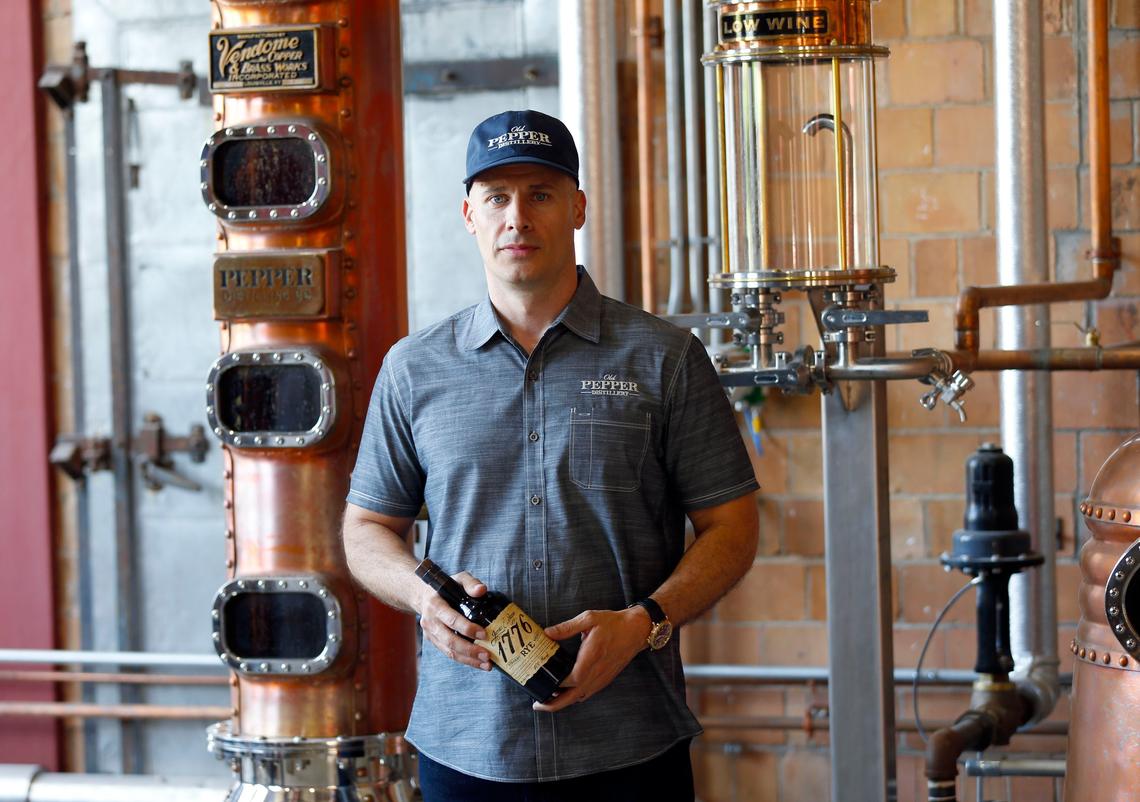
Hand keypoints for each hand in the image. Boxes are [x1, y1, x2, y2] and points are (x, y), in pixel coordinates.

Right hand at [416, 571, 492, 671]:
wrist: (422, 595)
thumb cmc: (445, 587)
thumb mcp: (458, 578)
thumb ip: (470, 583)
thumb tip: (482, 590)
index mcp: (435, 605)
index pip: (451, 620)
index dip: (467, 628)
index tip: (484, 634)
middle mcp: (430, 621)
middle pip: (449, 640)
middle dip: (469, 650)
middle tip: (487, 655)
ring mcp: (431, 634)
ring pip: (449, 651)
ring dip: (468, 660)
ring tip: (487, 664)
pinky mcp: (434, 641)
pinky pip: (449, 653)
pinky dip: (464, 660)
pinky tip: (478, 663)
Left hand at [531, 607, 650, 712]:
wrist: (637, 630)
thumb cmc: (614, 623)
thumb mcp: (589, 619)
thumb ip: (566, 627)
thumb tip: (547, 633)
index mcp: (591, 658)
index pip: (571, 680)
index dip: (555, 685)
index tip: (541, 684)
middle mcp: (597, 673)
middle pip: (573, 697)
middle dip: (554, 704)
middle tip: (537, 705)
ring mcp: (602, 679)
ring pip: (580, 698)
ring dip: (563, 702)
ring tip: (547, 699)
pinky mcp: (605, 679)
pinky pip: (587, 693)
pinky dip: (574, 696)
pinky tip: (565, 691)